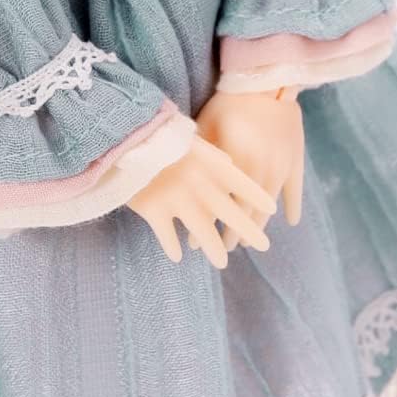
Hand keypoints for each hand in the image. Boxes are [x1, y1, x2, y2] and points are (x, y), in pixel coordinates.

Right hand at [126, 135, 275, 267]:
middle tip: (264, 245)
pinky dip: (172, 247)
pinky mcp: (153, 210)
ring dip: (214, 249)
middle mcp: (200, 184)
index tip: (272, 210)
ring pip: (203, 233)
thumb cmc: (159, 135)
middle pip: (231, 214)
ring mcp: (177, 200)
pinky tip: (177, 256)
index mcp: (210, 163)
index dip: (259, 198)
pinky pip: (167, 236)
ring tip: (222, 261)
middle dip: (249, 231)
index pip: (243, 183)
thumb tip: (231, 163)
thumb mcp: (191, 138)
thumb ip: (212, 153)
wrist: (123, 137)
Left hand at [194, 88, 304, 249]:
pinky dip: (293, 206)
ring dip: (257, 225)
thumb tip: (177, 180)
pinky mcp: (295, 160)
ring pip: (268, 208)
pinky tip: (291, 221)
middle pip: (244, 214)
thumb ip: (200, 157)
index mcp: (234, 165)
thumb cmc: (229, 101)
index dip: (206, 226)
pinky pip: (295, 189)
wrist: (267, 80)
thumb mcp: (207, 127)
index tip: (196, 245)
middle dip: (231, 234)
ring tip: (248, 241)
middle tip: (222, 251)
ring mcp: (280, 168)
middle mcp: (259, 172)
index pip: (218, 206)